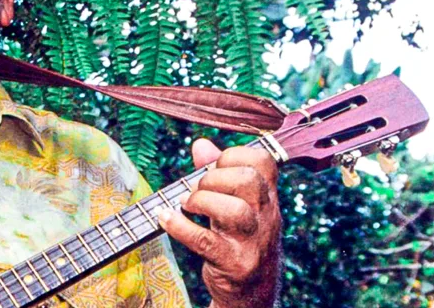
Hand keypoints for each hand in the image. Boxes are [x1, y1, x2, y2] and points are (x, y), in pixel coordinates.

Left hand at [157, 139, 281, 307]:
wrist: (252, 290)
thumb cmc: (238, 238)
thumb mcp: (235, 203)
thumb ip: (218, 172)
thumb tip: (201, 144)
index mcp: (267, 196)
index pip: (262, 161)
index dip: (233, 155)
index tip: (215, 168)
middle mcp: (266, 216)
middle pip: (247, 181)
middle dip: (212, 178)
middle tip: (197, 191)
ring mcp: (252, 241)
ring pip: (233, 210)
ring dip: (200, 201)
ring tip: (187, 206)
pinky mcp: (235, 263)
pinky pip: (205, 241)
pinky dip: (179, 226)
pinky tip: (166, 219)